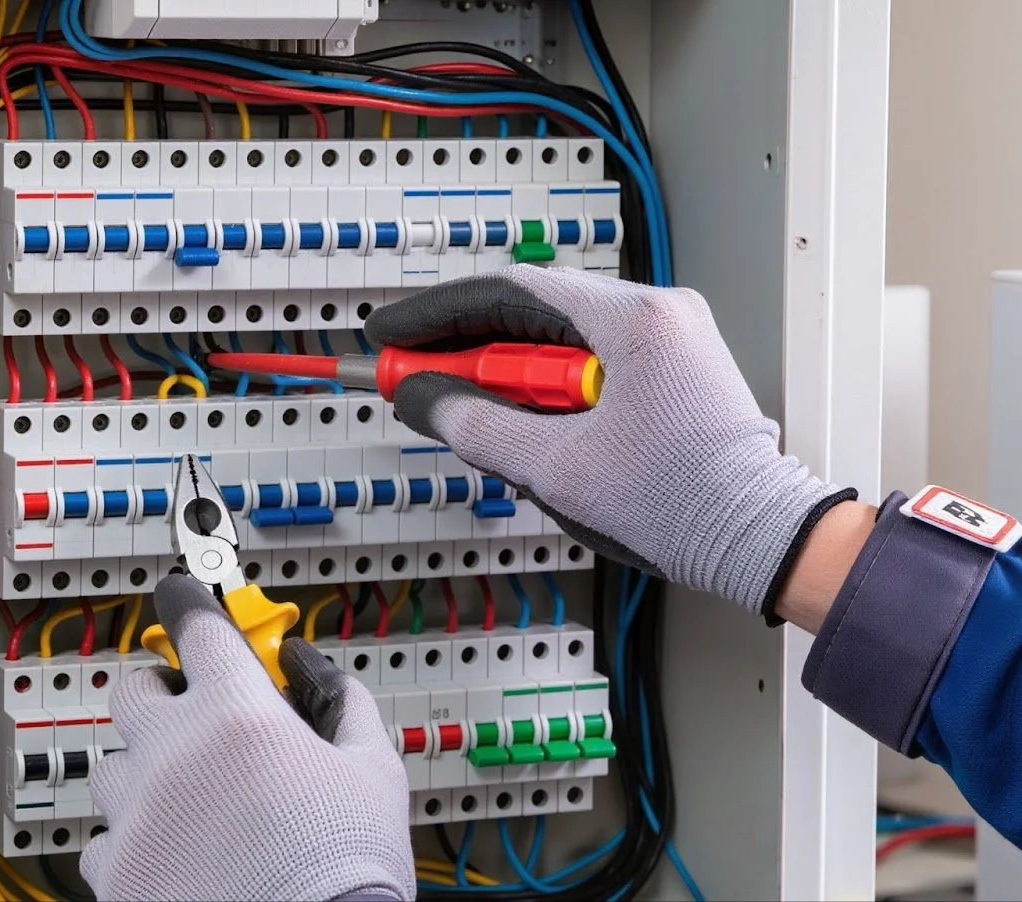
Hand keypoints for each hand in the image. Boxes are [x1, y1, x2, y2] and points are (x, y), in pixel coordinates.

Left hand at [81, 574, 414, 900]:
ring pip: (111, 768)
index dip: (191, 605)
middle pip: (132, 691)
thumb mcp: (373, 773)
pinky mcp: (118, 874)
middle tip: (190, 713)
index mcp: (237, 716)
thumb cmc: (349, 873)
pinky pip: (102, 841)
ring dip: (143, 772)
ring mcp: (138, 816)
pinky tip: (170, 854)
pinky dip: (130, 841)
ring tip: (186, 799)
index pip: (196, 625)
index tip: (184, 598)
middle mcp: (173, 755)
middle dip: (160, 694)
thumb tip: (316, 670)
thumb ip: (342, 704)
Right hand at [364, 265, 853, 616]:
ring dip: (504, 373)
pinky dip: (542, 389)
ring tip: (464, 410)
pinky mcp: (670, 370)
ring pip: (557, 339)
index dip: (439, 314)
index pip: (510, 290)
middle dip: (465, 347)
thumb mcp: (558, 468)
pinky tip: (517, 420)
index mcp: (635, 319)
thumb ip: (478, 427)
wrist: (762, 540)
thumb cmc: (685, 503)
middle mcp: (657, 314)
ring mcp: (668, 340)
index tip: (396, 336)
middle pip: (532, 311)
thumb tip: (425, 399)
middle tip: (414, 377)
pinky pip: (586, 362)